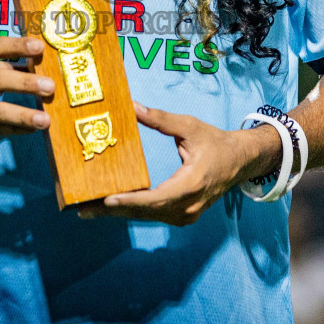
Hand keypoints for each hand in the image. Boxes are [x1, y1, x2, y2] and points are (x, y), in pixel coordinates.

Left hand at [79, 102, 278, 226]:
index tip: (107, 200)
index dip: (131, 201)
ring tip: (89, 209)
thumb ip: (160, 119)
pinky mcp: (183, 215)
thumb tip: (132, 106)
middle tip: (83, 208)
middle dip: (113, 210)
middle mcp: (188, 206)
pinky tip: (111, 206)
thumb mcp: (189, 126)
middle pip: (145, 212)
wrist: (240, 161)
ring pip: (147, 216)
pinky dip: (133, 211)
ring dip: (120, 213)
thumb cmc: (216, 142)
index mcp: (191, 184)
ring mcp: (187, 215)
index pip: (156, 198)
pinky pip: (154, 215)